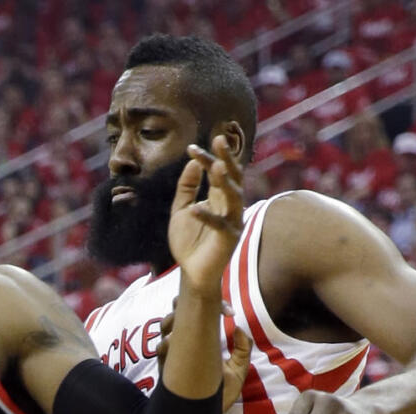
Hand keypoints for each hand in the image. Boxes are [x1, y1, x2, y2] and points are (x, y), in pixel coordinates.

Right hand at [158, 301, 251, 411]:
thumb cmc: (220, 393)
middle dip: (187, 303)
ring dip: (176, 319)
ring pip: (166, 324)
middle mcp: (184, 342)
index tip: (230, 312)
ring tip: (191, 321)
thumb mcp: (238, 371)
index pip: (200, 313)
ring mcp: (173, 353)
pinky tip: (179, 341)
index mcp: (201, 338)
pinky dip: (169, 342)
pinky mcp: (166, 367)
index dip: (214, 305)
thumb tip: (240, 328)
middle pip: (177, 310)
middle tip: (207, 309)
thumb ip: (242, 350)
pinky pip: (162, 349)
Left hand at [167, 135, 244, 299]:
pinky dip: (207, 216)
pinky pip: (220, 224)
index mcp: (218, 197)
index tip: (191, 147)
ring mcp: (233, 221)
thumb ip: (186, 187)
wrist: (191, 271)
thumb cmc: (189, 241)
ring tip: (216, 166)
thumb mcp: (181, 209)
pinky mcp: (229, 238)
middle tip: (220, 139)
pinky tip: (195, 209)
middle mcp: (229, 206)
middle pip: (232, 177)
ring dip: (225, 181)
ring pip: (234, 196)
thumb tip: (191, 162)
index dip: (206, 158)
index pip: (216, 172)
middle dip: (227, 158)